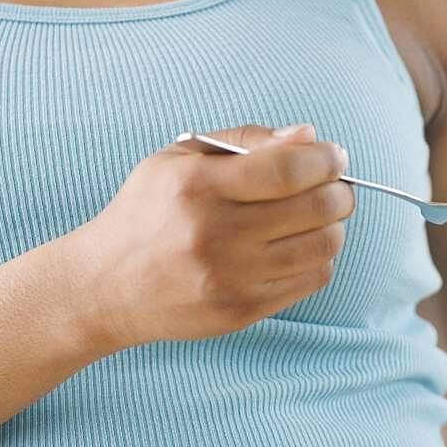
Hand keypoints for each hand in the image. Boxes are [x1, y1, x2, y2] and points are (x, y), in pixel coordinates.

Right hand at [56, 122, 354, 349]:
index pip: (289, 168)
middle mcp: (216, 235)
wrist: (107, 287)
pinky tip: (299, 248)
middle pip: (315, 208)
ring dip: (332, 227)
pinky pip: (309, 280)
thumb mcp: (179, 159)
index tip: (333, 157)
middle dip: (339, 192)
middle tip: (335, 187)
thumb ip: (245, 140)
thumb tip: (309, 135)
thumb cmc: (146, 214)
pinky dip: (318, 260)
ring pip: (321, 247)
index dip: (325, 159)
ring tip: (319, 219)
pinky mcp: (242, 311)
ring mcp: (231, 278)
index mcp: (199, 187)